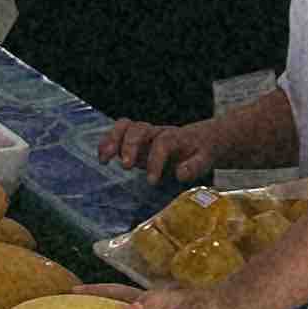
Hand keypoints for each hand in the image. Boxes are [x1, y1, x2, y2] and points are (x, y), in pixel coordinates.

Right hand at [98, 117, 217, 182]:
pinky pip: (117, 134)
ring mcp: (143, 134)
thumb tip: (180, 174)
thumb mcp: (205, 160)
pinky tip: (102, 158)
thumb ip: (194, 167)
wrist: (199, 140)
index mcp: (175, 136)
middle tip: (126, 167)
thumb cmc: (200, 152)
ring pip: (125, 126)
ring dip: (112, 140)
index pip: (163, 142)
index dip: (155, 160)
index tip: (151, 181)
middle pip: (140, 129)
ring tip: (104, 159)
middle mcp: (157, 132)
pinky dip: (107, 143)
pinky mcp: (134, 141)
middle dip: (130, 146)